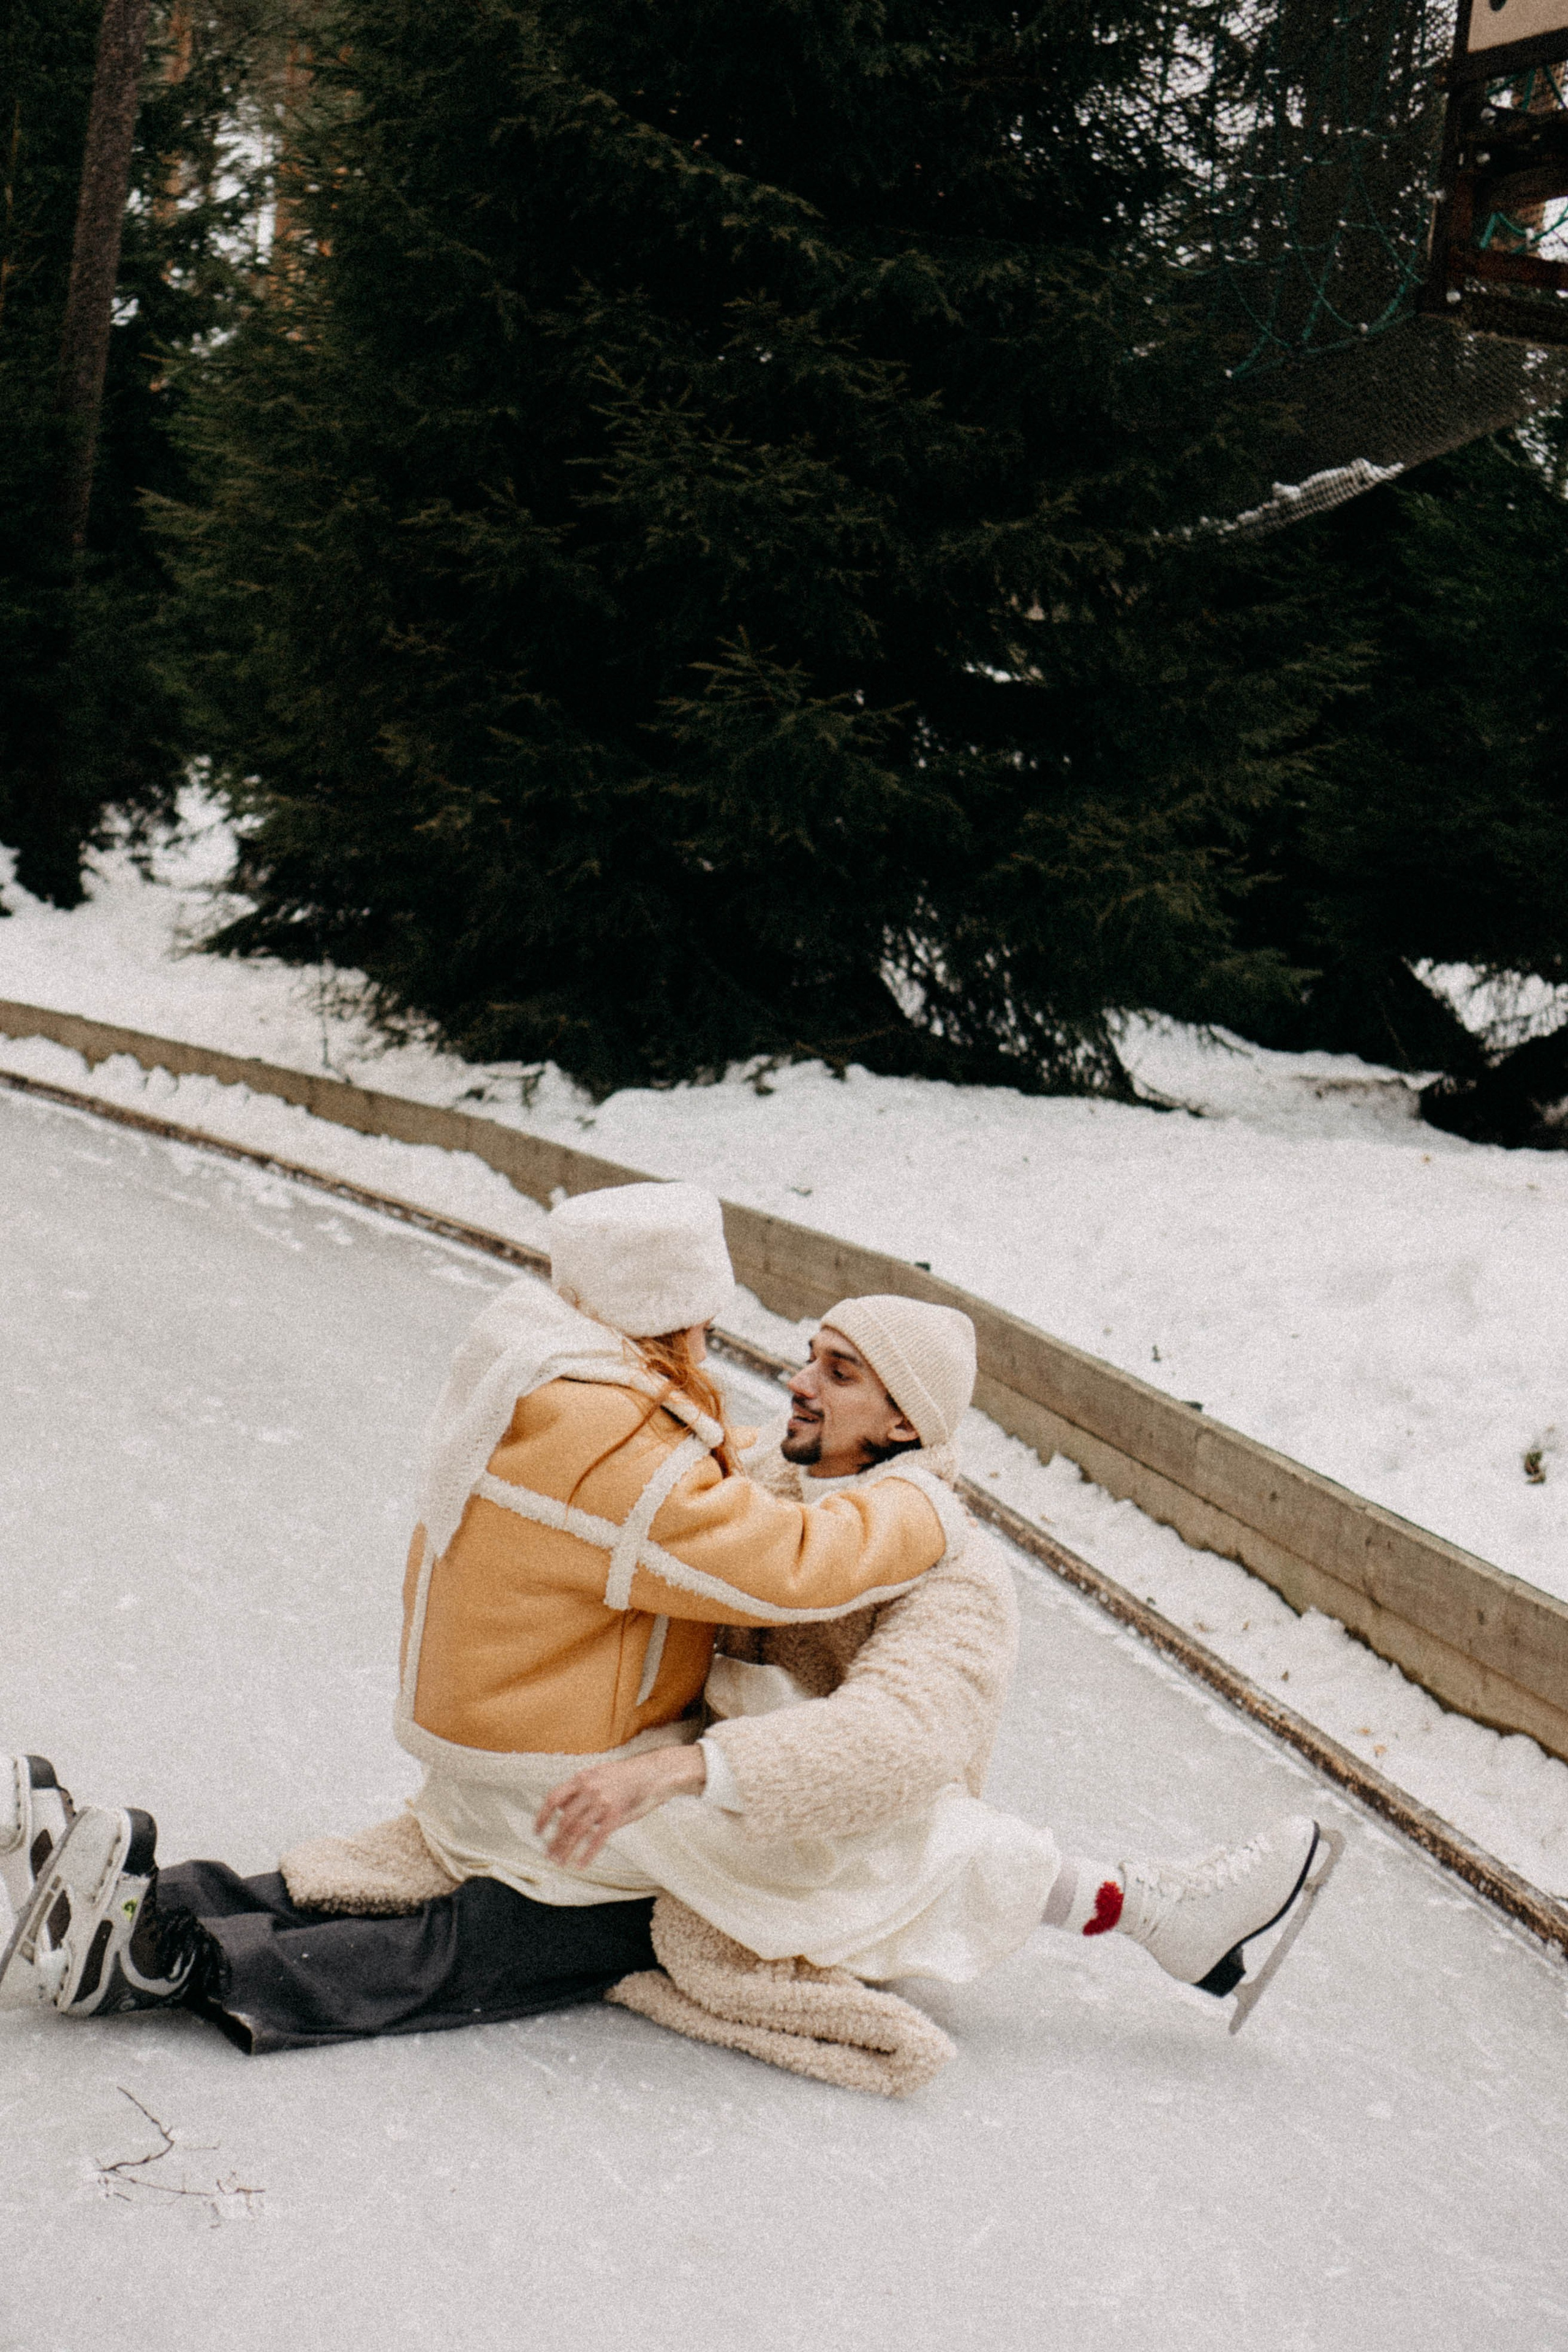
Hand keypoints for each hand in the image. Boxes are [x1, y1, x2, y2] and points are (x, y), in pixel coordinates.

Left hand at [534, 1744, 707, 1867]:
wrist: (654, 1772)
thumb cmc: (627, 1775)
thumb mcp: (599, 1774)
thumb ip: (580, 1789)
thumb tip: (562, 1808)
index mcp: (582, 1778)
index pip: (554, 1798)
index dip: (543, 1816)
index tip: (537, 1832)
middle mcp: (590, 1789)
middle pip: (564, 1819)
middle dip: (555, 1840)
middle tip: (549, 1855)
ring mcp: (603, 1801)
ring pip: (578, 1830)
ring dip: (566, 1849)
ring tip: (560, 1862)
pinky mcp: (617, 1813)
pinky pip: (598, 1837)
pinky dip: (587, 1853)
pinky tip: (581, 1864)